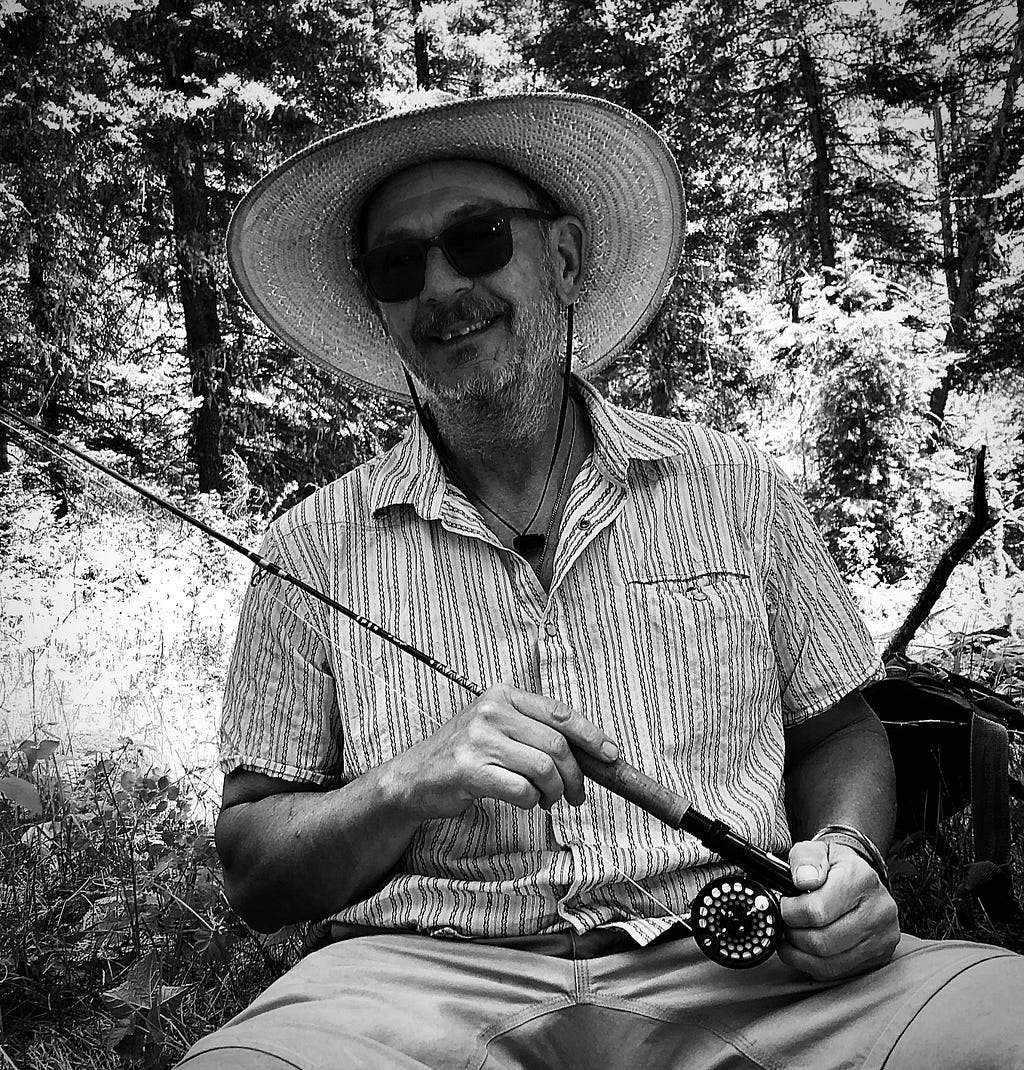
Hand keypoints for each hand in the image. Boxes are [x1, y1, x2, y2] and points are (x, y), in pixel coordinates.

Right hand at [390, 682, 618, 820]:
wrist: (414, 778)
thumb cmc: (464, 755)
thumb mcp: (496, 728)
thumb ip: (534, 731)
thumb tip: (589, 751)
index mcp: (503, 696)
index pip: (559, 713)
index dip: (591, 735)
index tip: (611, 755)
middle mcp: (491, 712)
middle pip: (556, 744)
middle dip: (575, 775)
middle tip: (576, 796)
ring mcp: (479, 740)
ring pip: (543, 768)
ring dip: (554, 792)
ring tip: (547, 800)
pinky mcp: (470, 770)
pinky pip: (522, 790)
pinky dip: (532, 802)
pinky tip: (526, 802)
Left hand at [777, 839, 899, 980]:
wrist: (862, 878)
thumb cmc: (835, 866)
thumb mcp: (817, 849)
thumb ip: (805, 858)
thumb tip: (803, 880)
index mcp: (861, 879)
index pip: (818, 910)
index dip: (791, 912)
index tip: (784, 906)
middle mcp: (878, 910)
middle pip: (823, 941)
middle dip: (794, 935)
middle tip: (785, 924)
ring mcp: (882, 937)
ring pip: (830, 962)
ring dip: (800, 954)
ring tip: (791, 937)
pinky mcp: (879, 956)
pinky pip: (839, 972)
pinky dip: (813, 965)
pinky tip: (804, 950)